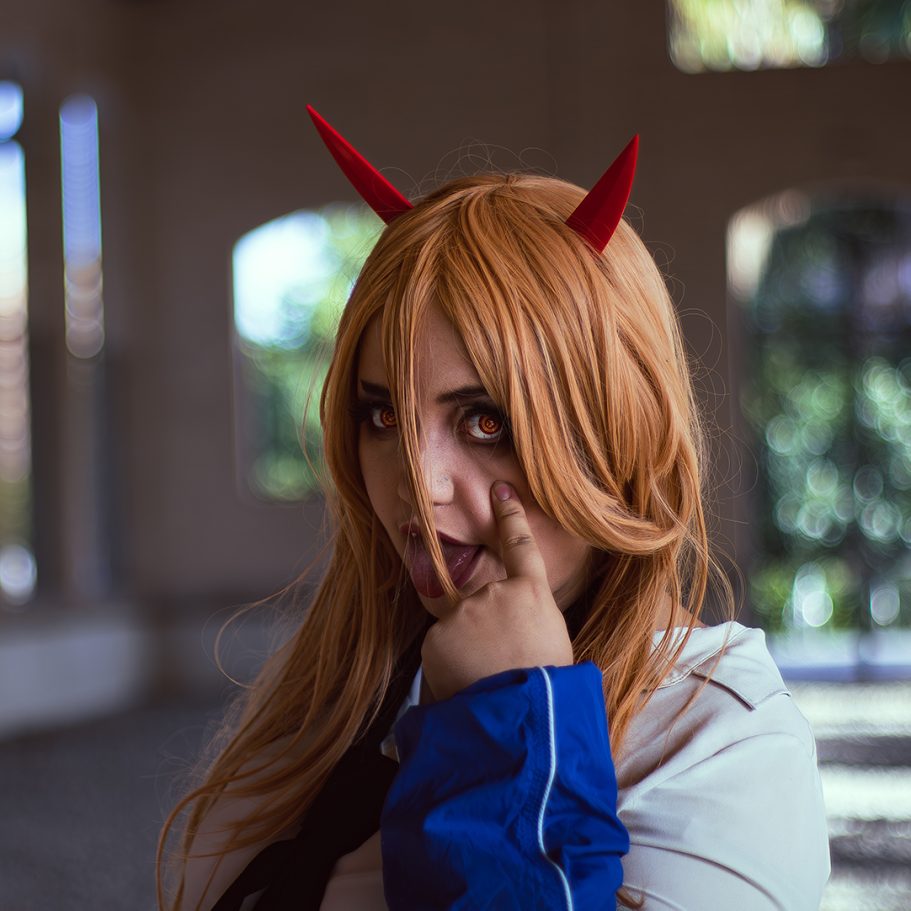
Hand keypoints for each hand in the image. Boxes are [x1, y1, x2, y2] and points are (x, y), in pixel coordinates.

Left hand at [420, 481, 574, 701]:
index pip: (519, 545)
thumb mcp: (554, 642)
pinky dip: (450, 663)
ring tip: (487, 678)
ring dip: (468, 647)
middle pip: (484, 601)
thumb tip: (517, 623)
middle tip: (503, 663)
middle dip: (487, 627)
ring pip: (461, 624)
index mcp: (531, 594)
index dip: (509, 515)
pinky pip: (442, 645)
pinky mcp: (438, 636)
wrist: (520, 719)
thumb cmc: (548, 689)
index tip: (499, 489)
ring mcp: (464, 612)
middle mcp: (495, 593)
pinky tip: (467, 682)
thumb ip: (530, 619)